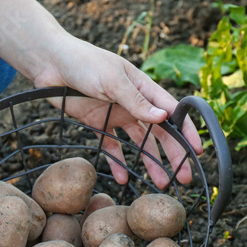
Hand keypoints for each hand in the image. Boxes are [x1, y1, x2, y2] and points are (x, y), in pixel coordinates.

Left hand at [0, 0, 202, 188]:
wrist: (50, 63)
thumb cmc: (84, 63)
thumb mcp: (113, 80)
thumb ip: (137, 101)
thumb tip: (165, 118)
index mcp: (143, 87)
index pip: (171, 111)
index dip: (185, 131)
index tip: (196, 151)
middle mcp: (133, 103)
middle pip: (159, 132)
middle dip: (173, 154)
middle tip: (185, 177)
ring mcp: (116, 115)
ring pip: (139, 143)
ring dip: (151, 163)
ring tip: (161, 183)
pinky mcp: (98, 125)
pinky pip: (112, 147)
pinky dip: (118, 163)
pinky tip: (125, 179)